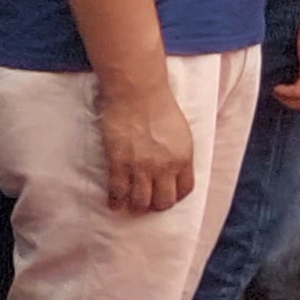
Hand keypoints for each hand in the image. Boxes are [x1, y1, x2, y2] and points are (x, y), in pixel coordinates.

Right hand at [99, 73, 199, 216]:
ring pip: (140, 202)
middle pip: (163, 201)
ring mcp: (141, 167)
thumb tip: (174, 170)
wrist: (137, 93)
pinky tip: (114, 203)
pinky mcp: (119, 164)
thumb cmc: (160, 106)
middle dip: (156, 205)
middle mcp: (165, 166)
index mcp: (184, 157)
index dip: (175, 196)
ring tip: (131, 204)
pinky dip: (116, 201)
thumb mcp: (181, 132)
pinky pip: (118, 192)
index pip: (185, 189)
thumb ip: (179, 153)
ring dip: (136, 206)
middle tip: (148, 203)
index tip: (167, 196)